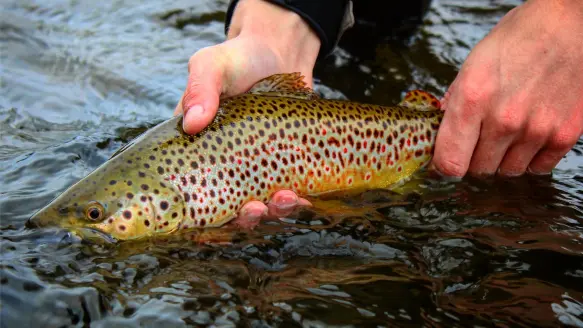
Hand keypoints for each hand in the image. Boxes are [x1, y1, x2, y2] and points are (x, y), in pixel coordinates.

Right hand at [175, 0, 318, 225]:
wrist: (279, 52)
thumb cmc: (238, 58)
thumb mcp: (212, 65)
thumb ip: (200, 89)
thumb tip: (191, 123)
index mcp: (197, 147)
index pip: (188, 188)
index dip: (195, 213)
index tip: (210, 223)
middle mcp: (223, 163)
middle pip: (226, 205)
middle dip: (241, 217)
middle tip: (254, 209)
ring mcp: (253, 165)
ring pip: (258, 202)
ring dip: (272, 211)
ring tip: (286, 199)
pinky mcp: (281, 163)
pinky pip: (285, 190)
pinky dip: (294, 200)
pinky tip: (303, 198)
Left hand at [432, 0, 582, 176]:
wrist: (569, 25)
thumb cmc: (518, 39)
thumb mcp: (472, 64)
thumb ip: (454, 102)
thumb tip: (440, 131)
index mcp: (472, 98)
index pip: (450, 162)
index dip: (443, 166)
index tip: (445, 162)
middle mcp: (504, 119)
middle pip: (478, 170)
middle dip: (474, 157)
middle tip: (480, 137)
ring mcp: (536, 129)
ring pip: (507, 171)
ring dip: (503, 158)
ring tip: (507, 131)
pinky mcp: (564, 134)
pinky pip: (538, 168)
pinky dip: (530, 158)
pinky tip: (528, 135)